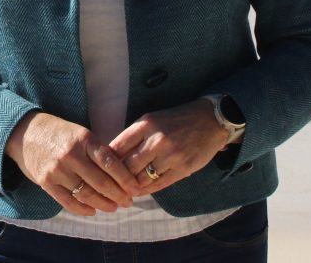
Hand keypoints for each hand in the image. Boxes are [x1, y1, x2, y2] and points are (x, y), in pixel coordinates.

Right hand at [5, 111, 138, 214]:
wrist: (24, 132)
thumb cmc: (58, 132)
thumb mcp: (80, 133)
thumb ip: (97, 151)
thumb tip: (121, 172)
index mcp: (84, 140)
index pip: (110, 163)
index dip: (125, 179)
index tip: (136, 189)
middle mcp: (71, 155)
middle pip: (101, 182)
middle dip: (118, 195)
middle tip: (128, 202)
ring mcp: (57, 170)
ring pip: (86, 194)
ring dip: (103, 204)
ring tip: (113, 207)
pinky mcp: (46, 182)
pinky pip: (68, 201)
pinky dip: (83, 209)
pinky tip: (93, 211)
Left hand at [108, 99, 231, 193]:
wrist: (210, 121)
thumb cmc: (176, 120)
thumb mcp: (152, 120)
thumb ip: (134, 137)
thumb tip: (112, 156)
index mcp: (146, 124)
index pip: (118, 147)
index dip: (107, 161)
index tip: (101, 168)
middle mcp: (157, 140)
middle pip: (128, 166)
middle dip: (117, 177)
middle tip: (110, 185)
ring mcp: (171, 156)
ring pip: (142, 178)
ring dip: (131, 186)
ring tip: (123, 190)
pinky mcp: (183, 169)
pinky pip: (158, 185)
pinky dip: (147, 190)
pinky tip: (140, 191)